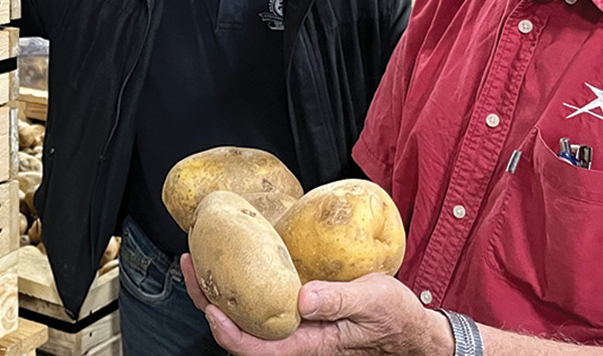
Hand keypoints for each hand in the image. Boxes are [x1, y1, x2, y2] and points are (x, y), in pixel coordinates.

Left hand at [179, 254, 452, 355]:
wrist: (411, 328)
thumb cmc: (395, 317)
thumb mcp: (373, 301)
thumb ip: (340, 300)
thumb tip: (303, 298)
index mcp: (308, 344)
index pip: (255, 348)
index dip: (227, 331)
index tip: (211, 305)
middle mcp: (294, 338)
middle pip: (238, 329)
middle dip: (208, 300)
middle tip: (191, 261)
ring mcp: (293, 326)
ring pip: (244, 315)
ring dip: (218, 289)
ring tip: (199, 256)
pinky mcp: (296, 311)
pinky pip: (259, 302)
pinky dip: (240, 282)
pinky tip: (234, 259)